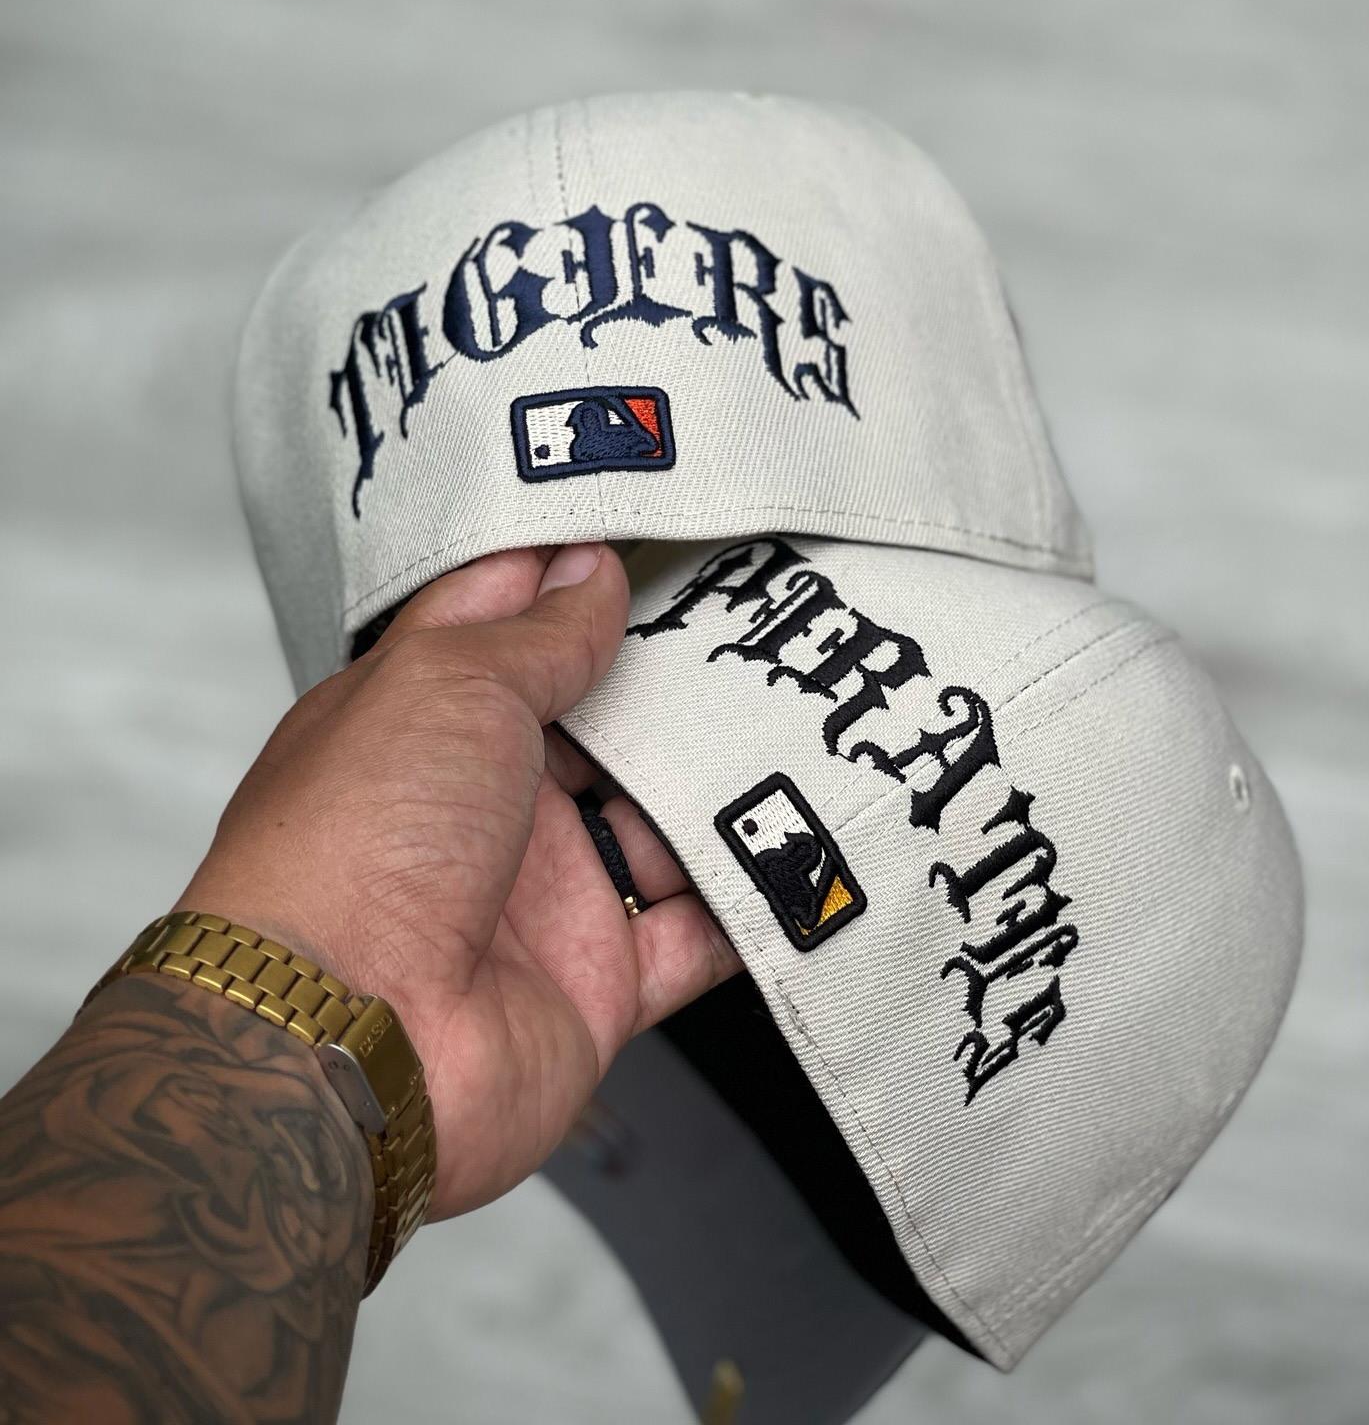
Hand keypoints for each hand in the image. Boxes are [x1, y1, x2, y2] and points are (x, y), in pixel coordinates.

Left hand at [176, 543, 740, 1219]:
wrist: (349, 1044)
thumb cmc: (356, 847)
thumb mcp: (450, 686)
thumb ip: (537, 633)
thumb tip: (588, 572)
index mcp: (430, 725)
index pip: (511, 633)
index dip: (572, 581)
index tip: (651, 539)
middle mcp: (487, 809)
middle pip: (607, 733)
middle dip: (674, 690)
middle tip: (757, 632)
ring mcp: (544, 899)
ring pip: (664, 831)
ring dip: (722, 796)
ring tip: (803, 733)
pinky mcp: (596, 984)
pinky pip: (697, 938)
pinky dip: (747, 909)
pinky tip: (802, 858)